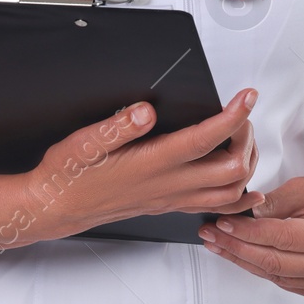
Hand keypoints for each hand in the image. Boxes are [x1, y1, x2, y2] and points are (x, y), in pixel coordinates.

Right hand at [23, 89, 263, 239]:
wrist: (57, 207)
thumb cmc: (69, 174)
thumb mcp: (84, 142)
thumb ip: (118, 125)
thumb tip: (147, 111)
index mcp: (152, 163)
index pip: (206, 139)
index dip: (233, 116)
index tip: (247, 95)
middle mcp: (168, 184)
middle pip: (231, 168)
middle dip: (246, 136)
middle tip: (241, 112)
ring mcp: (172, 198)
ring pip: (230, 191)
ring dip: (247, 163)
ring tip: (241, 137)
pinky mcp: (169, 205)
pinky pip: (215, 208)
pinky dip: (239, 198)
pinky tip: (246, 186)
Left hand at [198, 174, 303, 298]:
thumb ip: (274, 202)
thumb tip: (244, 216)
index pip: (281, 238)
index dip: (248, 231)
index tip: (225, 223)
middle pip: (274, 261)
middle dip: (237, 246)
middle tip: (214, 233)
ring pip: (273, 274)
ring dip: (242, 259)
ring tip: (219, 243)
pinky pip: (280, 281)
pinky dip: (258, 267)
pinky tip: (240, 254)